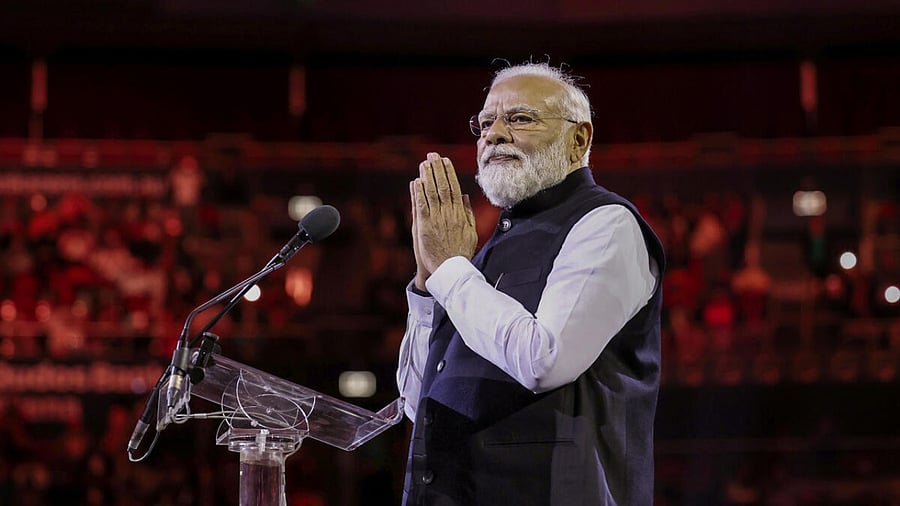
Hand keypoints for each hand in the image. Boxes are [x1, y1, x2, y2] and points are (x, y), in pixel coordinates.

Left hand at [410, 152, 477, 285]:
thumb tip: (465, 196)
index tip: (445, 160)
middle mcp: (448, 214)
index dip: (449, 173)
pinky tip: (416, 182)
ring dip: (427, 176)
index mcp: (460, 214)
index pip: (454, 188)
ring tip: (424, 163)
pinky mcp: (424, 227)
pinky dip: (418, 193)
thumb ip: (468, 213)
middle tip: (432, 155)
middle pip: (443, 186)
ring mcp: (436, 220)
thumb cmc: (460, 252)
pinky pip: (421, 206)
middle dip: (437, 169)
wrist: (450, 270)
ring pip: (432, 193)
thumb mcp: (470, 232)